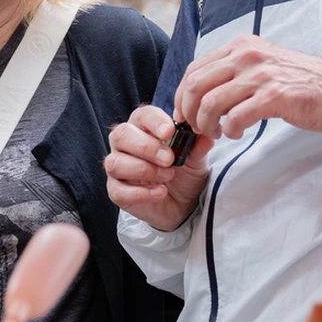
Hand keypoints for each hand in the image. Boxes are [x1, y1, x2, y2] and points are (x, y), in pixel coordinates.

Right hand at [106, 105, 212, 232]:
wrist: (184, 205)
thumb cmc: (184, 174)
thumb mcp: (196, 161)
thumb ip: (197, 148)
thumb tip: (207, 137)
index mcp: (143, 128)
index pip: (141, 115)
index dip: (154, 121)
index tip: (169, 132)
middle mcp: (125, 144)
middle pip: (121, 135)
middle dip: (146, 146)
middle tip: (169, 159)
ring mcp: (118, 167)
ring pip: (115, 162)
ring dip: (144, 169)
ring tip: (167, 176)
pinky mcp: (116, 191)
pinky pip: (118, 189)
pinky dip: (141, 192)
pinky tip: (161, 192)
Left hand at [176, 36, 321, 138]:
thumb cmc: (303, 82)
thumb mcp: (264, 64)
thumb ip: (235, 72)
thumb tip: (204, 93)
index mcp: (241, 46)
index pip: (194, 69)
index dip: (182, 96)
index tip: (185, 115)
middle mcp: (247, 55)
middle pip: (196, 85)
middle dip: (189, 112)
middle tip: (197, 128)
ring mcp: (261, 75)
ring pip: (210, 103)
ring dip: (207, 124)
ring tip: (219, 132)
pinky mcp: (274, 96)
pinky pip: (235, 118)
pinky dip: (230, 131)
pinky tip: (238, 133)